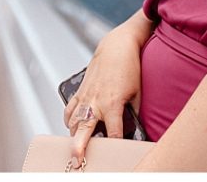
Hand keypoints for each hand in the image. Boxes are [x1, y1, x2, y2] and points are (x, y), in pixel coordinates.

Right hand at [63, 11, 151, 166]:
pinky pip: (70, 109)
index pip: (113, 133)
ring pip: (73, 121)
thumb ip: (133, 112)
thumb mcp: (137, 93)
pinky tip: (72, 127)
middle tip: (76, 161)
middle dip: (79, 147)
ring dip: (73, 136)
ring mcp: (86, 96)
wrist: (117, 46)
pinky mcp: (80, 90)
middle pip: (84, 130)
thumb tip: (133, 128)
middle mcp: (96, 102)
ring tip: (75, 148)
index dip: (115, 145)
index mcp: (113, 103)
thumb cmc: (130, 67)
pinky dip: (69, 120)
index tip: (115, 154)